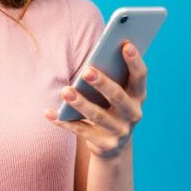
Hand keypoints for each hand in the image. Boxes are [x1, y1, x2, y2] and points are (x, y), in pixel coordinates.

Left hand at [45, 40, 147, 158]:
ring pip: (98, 115)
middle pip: (117, 97)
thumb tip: (96, 54)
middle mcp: (133, 114)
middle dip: (102, 83)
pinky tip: (49, 113)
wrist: (113, 145)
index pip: (140, 77)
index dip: (135, 61)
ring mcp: (120, 131)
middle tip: (86, 70)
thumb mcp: (117, 92)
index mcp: (139, 96)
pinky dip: (64, 122)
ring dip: (81, 103)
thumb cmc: (111, 106)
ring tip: (65, 91)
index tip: (126, 45)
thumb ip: (112, 76)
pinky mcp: (104, 144)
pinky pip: (81, 131)